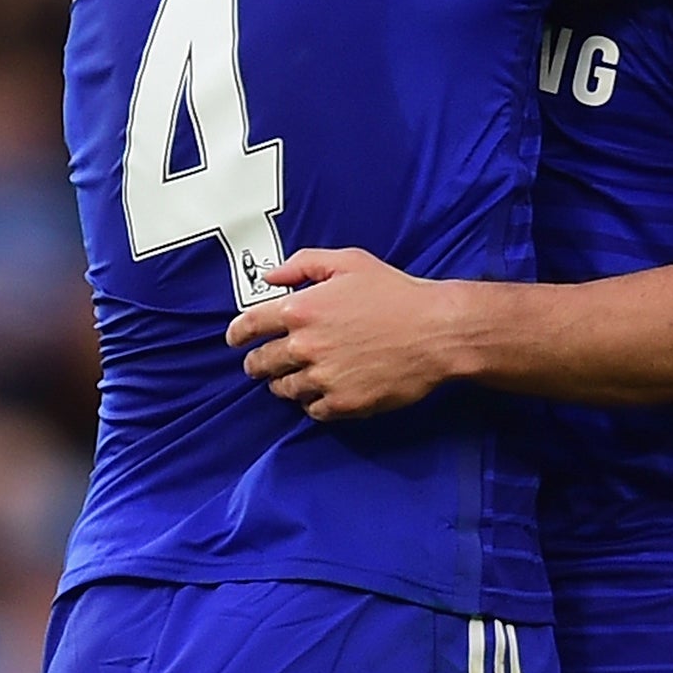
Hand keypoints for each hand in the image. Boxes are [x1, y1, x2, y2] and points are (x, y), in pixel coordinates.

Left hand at [225, 247, 464, 418]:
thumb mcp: (350, 262)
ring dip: (284, 383)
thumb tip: (270, 277)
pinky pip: (312, 410)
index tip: (235, 339)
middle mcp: (304, 346)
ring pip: (283, 389)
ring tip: (298, 377)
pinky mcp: (341, 404)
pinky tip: (325, 390)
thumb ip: (304, 264)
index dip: (236, 334)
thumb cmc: (396, 293)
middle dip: (258, 362)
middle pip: (260, 363)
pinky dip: (313, 401)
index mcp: (301, 309)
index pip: (248, 326)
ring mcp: (321, 378)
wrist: (437, 331)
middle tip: (264, 362)